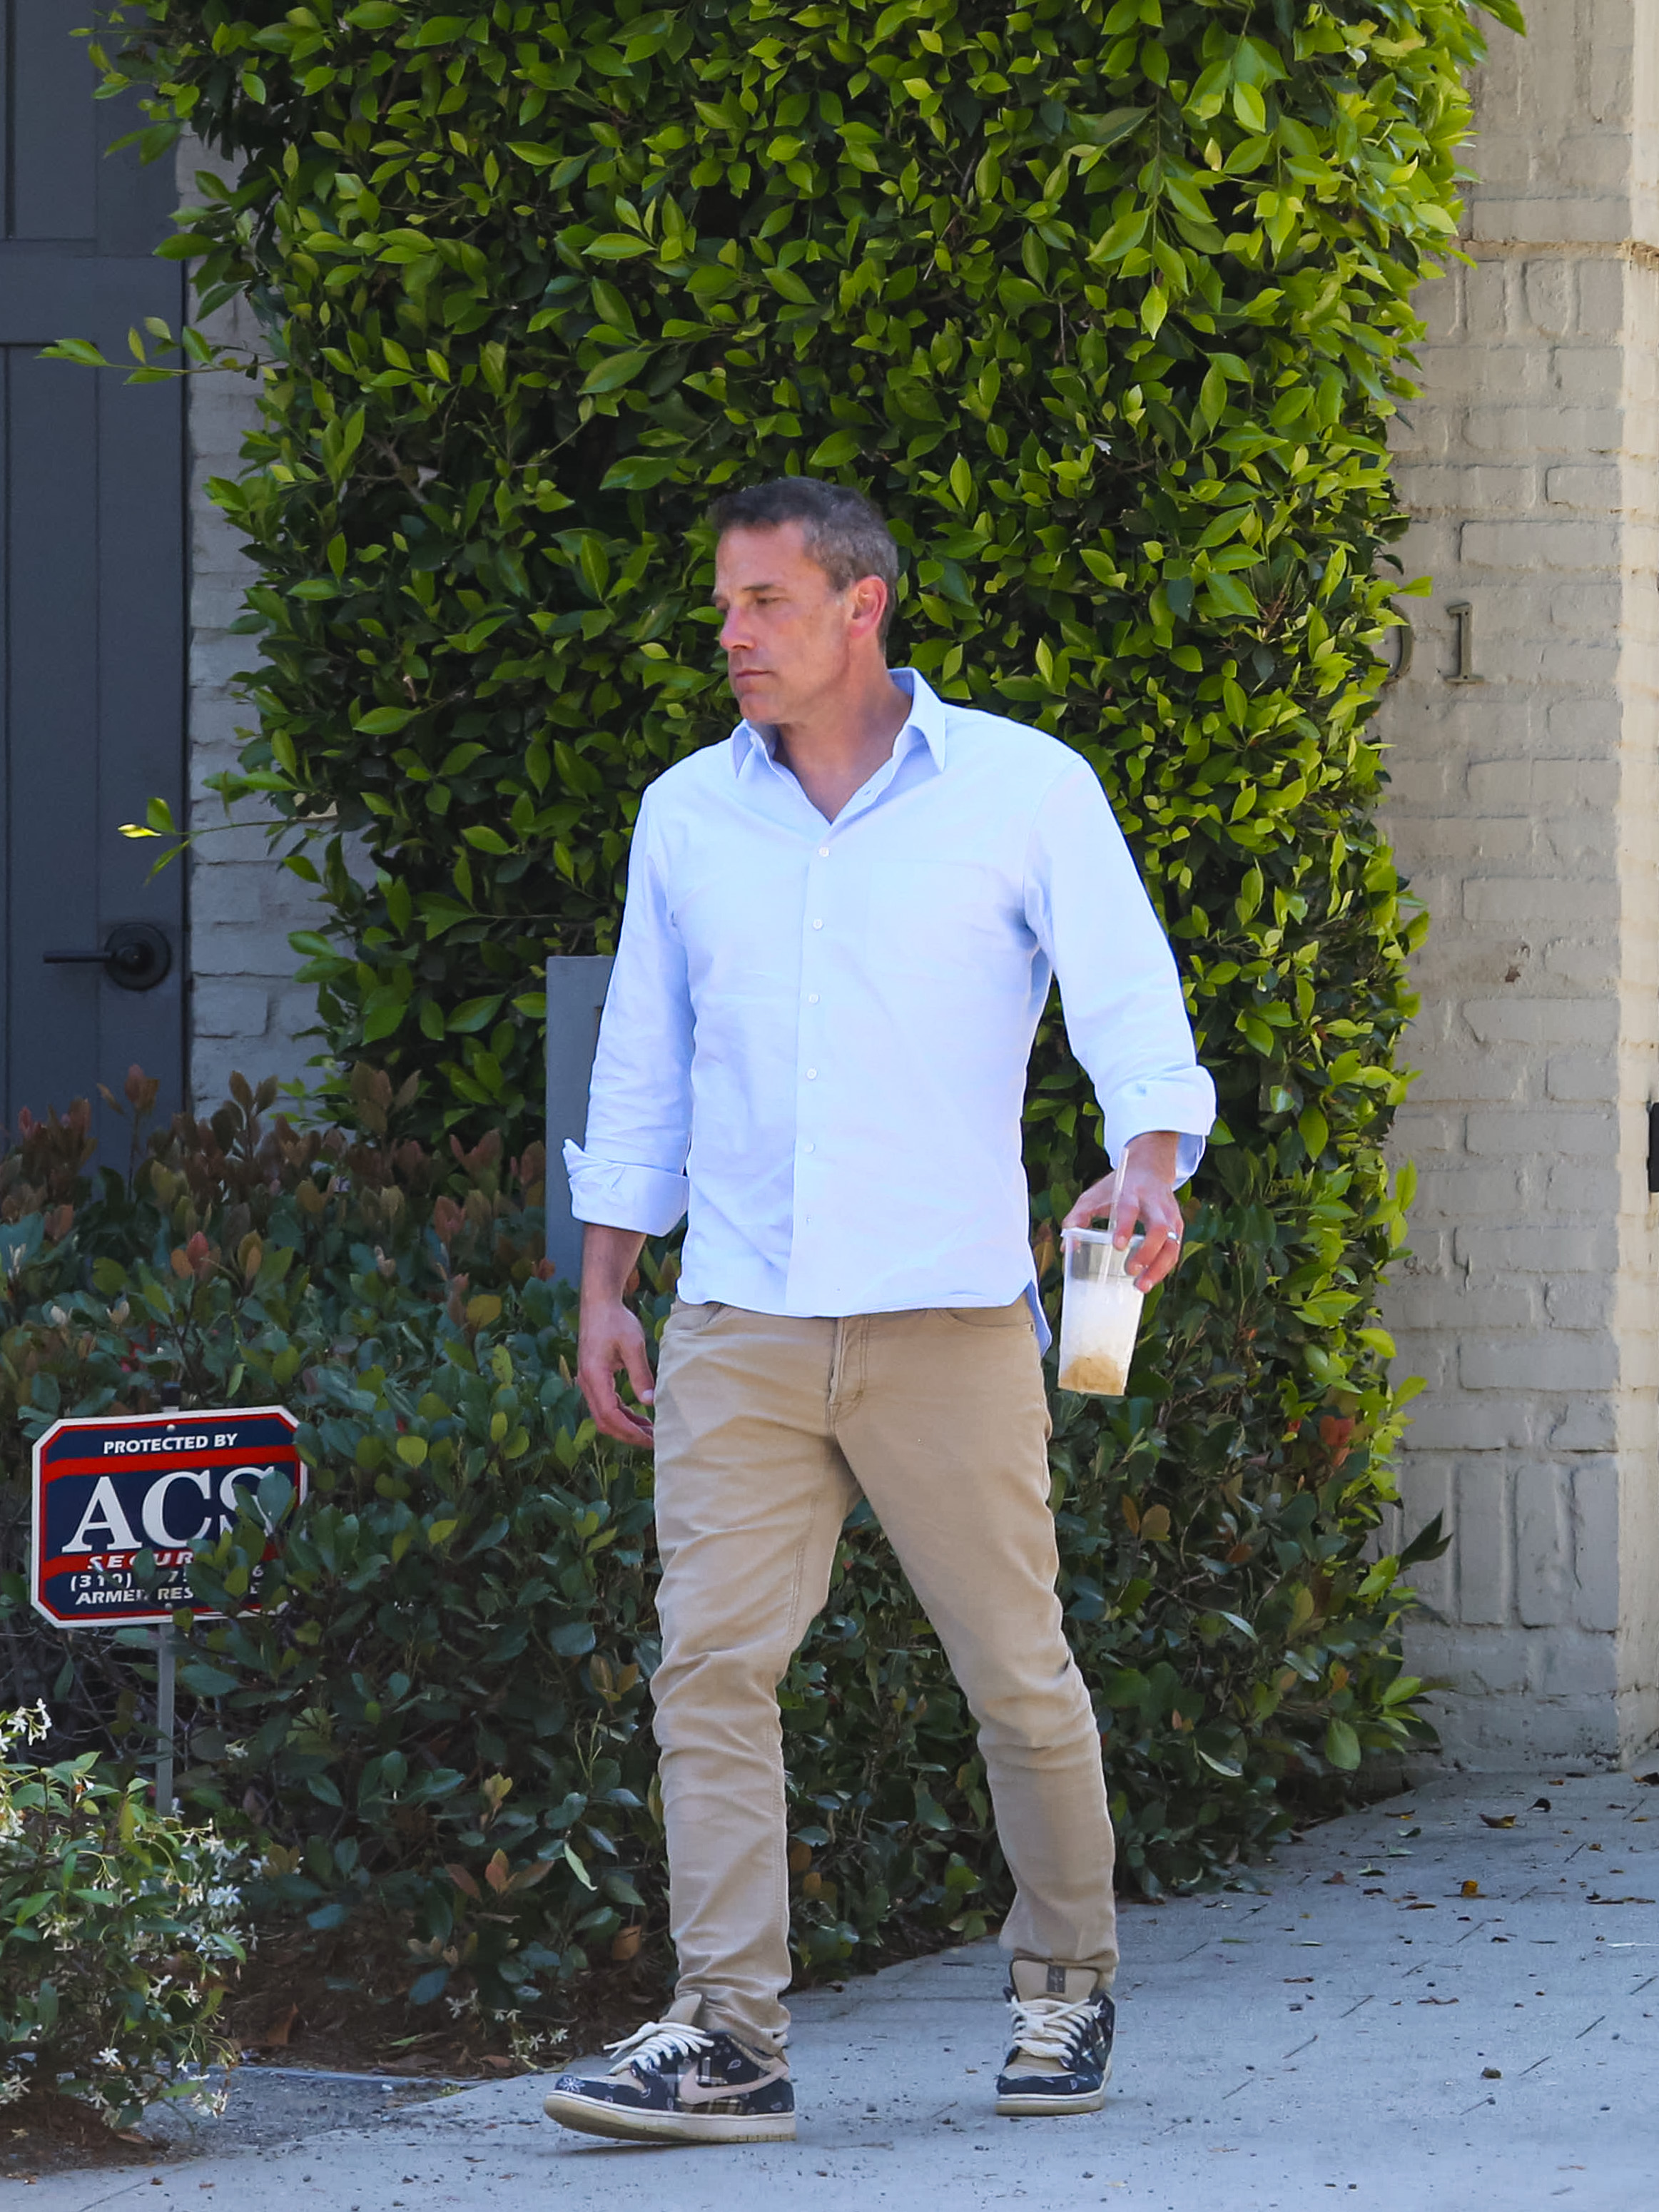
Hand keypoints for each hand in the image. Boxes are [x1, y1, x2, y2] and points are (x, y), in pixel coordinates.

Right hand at [574, 1224, 655, 1446]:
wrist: (599, 1303)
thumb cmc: (616, 1320)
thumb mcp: (633, 1346)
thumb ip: (641, 1375)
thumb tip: (651, 1402)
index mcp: (595, 1377)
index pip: (611, 1416)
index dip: (631, 1432)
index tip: (651, 1440)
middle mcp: (587, 1383)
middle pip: (605, 1421)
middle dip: (628, 1434)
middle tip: (653, 1441)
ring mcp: (588, 1381)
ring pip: (604, 1415)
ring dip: (626, 1425)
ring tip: (650, 1431)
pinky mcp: (594, 1377)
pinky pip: (606, 1403)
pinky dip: (622, 1413)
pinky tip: (639, 1415)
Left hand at [1063, 1130, 1185, 1290]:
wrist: (1149, 1167)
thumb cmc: (1117, 1186)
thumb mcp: (1093, 1195)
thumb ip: (1077, 1218)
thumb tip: (1067, 1247)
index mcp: (1131, 1192)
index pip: (1129, 1209)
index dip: (1125, 1227)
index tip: (1118, 1246)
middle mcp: (1154, 1204)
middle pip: (1159, 1229)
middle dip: (1147, 1253)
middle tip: (1131, 1271)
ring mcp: (1169, 1215)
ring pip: (1172, 1243)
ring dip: (1159, 1267)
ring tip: (1142, 1286)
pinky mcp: (1177, 1226)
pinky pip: (1174, 1250)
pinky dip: (1164, 1267)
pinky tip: (1150, 1279)